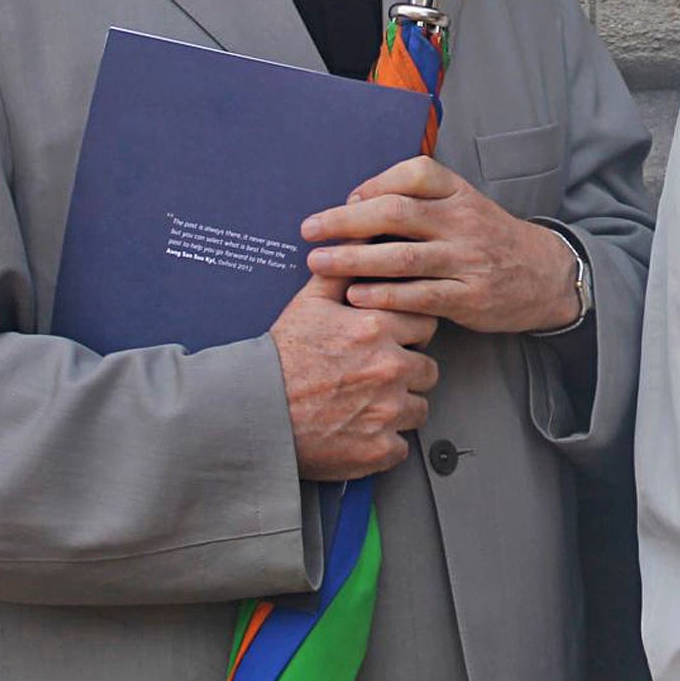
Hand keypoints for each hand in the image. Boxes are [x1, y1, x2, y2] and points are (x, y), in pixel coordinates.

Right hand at [269, 271, 439, 480]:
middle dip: (408, 372)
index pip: (426, 325)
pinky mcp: (379, 448)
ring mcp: (386, 411)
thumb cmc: (279, 360)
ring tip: (365, 404)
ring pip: (420, 408)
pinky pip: (402, 445)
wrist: (251, 412)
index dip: (408, 334)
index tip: (391, 342)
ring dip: (400, 408)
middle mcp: (388, 368)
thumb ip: (345, 266)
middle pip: (428, 369)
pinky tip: (360, 431)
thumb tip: (362, 231)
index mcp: (376, 328)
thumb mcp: (310, 303)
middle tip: (376, 377)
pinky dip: (385, 442)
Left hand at [301, 156, 581, 335]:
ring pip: (402, 256)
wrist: (545, 275)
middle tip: (310, 230)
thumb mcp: (465, 205)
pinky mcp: (469, 297)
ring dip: (354, 259)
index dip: (375, 183)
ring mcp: (468, 259)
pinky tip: (355, 294)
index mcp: (461, 194)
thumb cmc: (490, 239)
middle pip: (398, 213)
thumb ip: (421, 200)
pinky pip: (419, 295)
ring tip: (319, 262)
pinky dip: (384, 295)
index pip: (416, 173)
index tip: (348, 199)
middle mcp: (464, 221)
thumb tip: (357, 201)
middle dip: (346, 221)